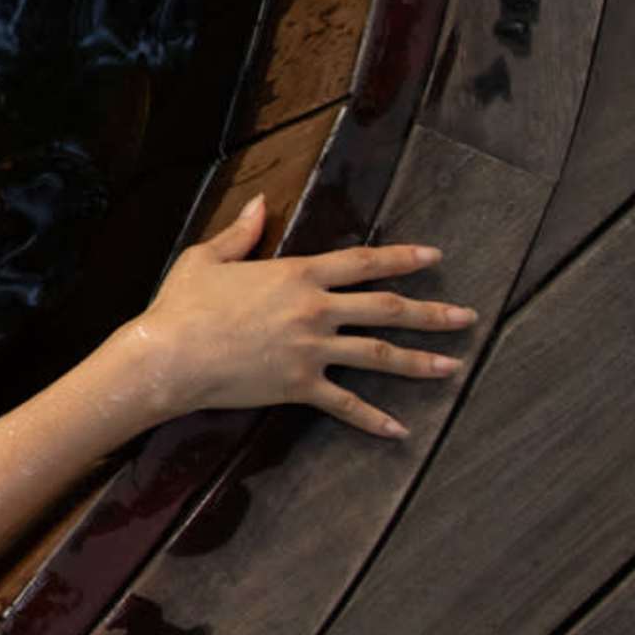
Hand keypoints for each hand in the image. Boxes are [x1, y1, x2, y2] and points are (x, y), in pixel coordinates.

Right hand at [110, 193, 478, 439]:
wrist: (167, 357)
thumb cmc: (181, 306)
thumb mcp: (206, 258)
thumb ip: (240, 232)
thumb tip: (260, 204)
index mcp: (298, 274)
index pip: (363, 263)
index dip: (401, 258)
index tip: (433, 256)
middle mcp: (315, 310)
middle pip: (386, 309)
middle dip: (431, 312)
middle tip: (467, 317)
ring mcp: (311, 351)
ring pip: (378, 354)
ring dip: (420, 361)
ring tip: (454, 365)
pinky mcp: (299, 387)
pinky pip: (345, 404)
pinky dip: (373, 419)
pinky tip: (400, 430)